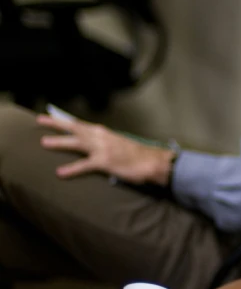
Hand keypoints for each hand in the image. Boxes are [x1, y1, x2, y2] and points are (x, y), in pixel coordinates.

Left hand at [36, 114, 173, 184]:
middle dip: (56, 123)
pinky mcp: (104, 162)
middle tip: (40, 120)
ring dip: (59, 141)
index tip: (53, 115)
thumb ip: (106, 144)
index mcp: (104, 132)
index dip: (66, 120)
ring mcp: (102, 149)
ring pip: (76, 142)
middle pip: (75, 127)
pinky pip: (84, 165)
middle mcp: (101, 137)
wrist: (151, 162)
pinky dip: (71, 169)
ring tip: (44, 142)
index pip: (81, 124)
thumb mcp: (119, 144)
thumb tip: (97, 147)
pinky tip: (60, 173)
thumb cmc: (137, 155)